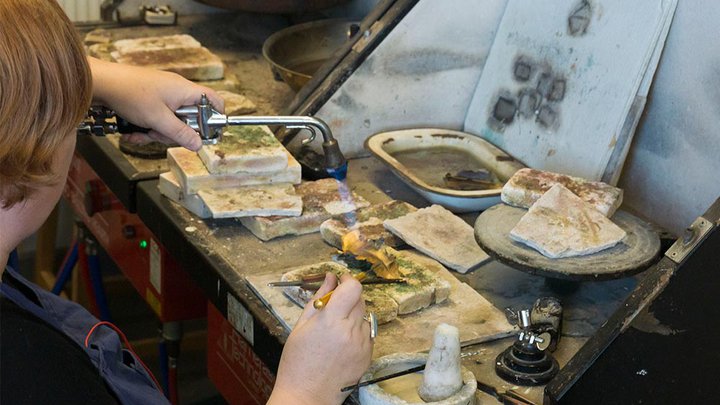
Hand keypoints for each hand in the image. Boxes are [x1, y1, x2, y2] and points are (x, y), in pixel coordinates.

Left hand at [88, 57, 223, 150]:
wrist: (100, 82)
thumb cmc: (129, 94)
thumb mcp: (158, 120)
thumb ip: (180, 134)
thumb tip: (198, 144)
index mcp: (185, 91)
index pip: (213, 101)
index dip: (216, 118)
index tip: (208, 134)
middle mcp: (177, 91)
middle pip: (190, 118)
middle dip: (175, 132)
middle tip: (161, 135)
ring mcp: (163, 95)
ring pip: (171, 121)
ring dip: (158, 132)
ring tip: (143, 133)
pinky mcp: (150, 99)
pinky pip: (157, 118)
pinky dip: (147, 128)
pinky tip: (133, 133)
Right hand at [268, 273, 372, 404]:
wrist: (307, 396)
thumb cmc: (297, 362)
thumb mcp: (301, 326)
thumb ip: (318, 298)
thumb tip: (330, 278)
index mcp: (331, 321)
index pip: (353, 288)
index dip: (348, 280)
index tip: (341, 281)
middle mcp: (350, 331)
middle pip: (360, 300)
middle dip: (348, 297)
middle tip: (334, 306)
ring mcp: (362, 344)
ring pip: (364, 317)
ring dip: (353, 316)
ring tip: (335, 330)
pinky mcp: (368, 355)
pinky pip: (366, 333)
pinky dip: (357, 332)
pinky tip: (342, 343)